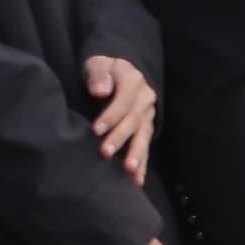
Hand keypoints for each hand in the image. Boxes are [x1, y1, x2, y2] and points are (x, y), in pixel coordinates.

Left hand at [84, 53, 156, 177]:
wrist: (120, 71)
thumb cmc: (104, 71)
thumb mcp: (98, 63)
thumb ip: (98, 74)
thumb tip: (101, 90)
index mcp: (133, 81)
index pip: (124, 100)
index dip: (111, 115)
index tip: (96, 129)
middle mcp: (145, 98)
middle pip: (134, 120)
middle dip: (120, 137)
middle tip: (105, 152)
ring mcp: (148, 115)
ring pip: (144, 136)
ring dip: (137, 154)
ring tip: (130, 170)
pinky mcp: (146, 128)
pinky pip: (146, 146)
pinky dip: (143, 164)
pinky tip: (137, 181)